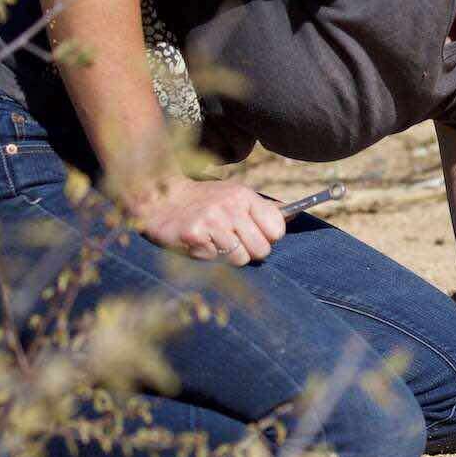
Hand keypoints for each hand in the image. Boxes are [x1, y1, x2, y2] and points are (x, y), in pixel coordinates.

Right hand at [123, 175, 285, 266]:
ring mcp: (212, 223)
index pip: (277, 229)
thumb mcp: (235, 195)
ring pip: (240, 259)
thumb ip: (262, 208)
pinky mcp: (194, 237)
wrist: (160, 198)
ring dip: (229, 256)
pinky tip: (199, 241)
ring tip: (215, 241)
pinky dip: (208, 256)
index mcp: (244, 196)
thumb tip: (295, 214)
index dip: (269, 237)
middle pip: (262, 250)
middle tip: (233, 241)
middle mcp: (231, 208)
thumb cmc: (204, 200)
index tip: (257, 234)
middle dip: (250, 251)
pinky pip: (215, 261)